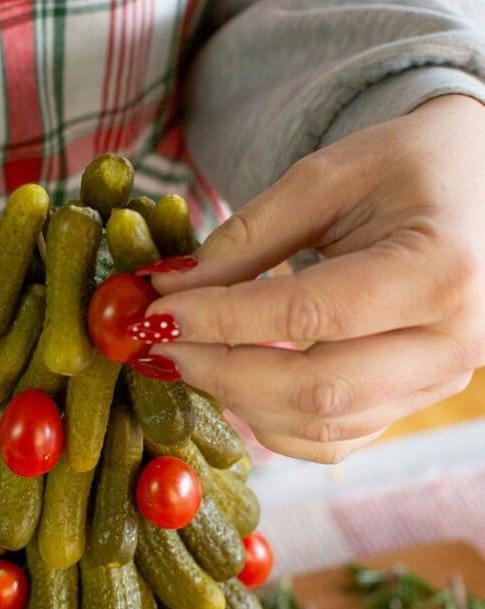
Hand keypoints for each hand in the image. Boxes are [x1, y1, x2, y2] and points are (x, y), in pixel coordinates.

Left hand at [132, 94, 484, 461]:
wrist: (480, 191)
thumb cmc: (410, 168)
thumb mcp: (330, 176)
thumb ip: (250, 236)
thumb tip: (171, 291)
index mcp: (440, 270)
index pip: (311, 313)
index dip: (224, 319)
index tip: (156, 312)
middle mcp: (452, 342)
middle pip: (316, 387)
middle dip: (220, 371)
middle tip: (156, 347)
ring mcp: (440, 384)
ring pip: (322, 425)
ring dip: (239, 400)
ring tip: (185, 360)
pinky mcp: (417, 404)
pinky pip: (335, 440)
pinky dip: (273, 423)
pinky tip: (233, 384)